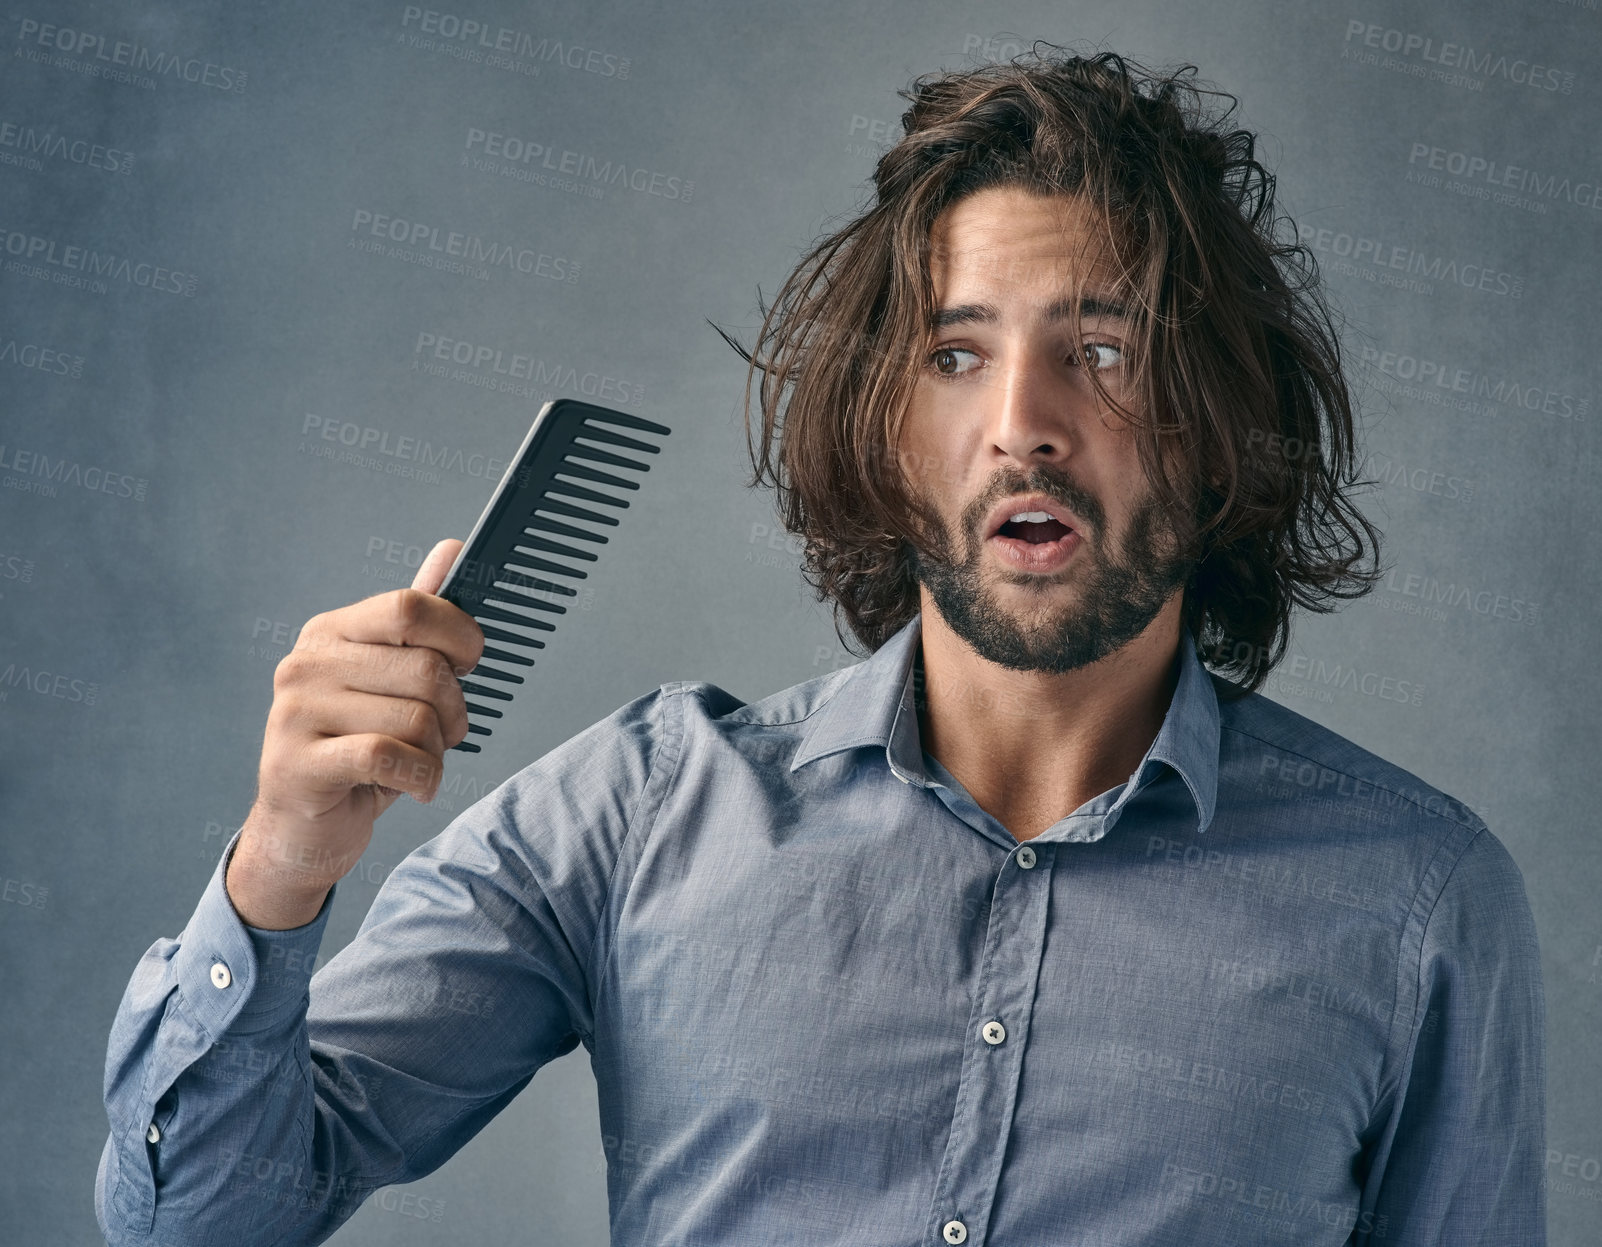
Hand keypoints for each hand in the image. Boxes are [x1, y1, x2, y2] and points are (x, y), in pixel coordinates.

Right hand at [226, 539, 484, 927]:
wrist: (303, 830)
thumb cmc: (358, 751)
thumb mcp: (392, 683)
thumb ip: (419, 620)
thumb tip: (453, 547)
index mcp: (330, 632)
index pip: (410, 607)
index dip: (460, 636)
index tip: (470, 665)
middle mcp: (305, 664)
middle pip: (424, 669)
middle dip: (455, 709)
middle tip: (447, 733)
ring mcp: (294, 713)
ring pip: (415, 718)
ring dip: (438, 752)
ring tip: (422, 764)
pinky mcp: (296, 765)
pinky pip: (389, 757)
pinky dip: (421, 777)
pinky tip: (417, 787)